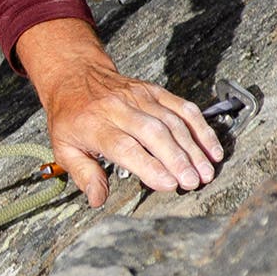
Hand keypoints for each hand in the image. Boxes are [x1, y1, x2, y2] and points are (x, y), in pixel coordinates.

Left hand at [15, 18, 223, 207]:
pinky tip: (212, 149)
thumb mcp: (64, 148)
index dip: (148, 165)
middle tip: (192, 182)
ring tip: (206, 172)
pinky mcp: (154, 91)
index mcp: (94, 125)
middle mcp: (118, 109)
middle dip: (177, 159)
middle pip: (154, 133)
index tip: (167, 184)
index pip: (124, 146)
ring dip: (193, 148)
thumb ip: (84, 175)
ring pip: (172, 121)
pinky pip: (183, 107)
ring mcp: (139, 97)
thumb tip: (97, 200)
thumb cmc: (71, 116)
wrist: (74, 75)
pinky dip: (201, 128)